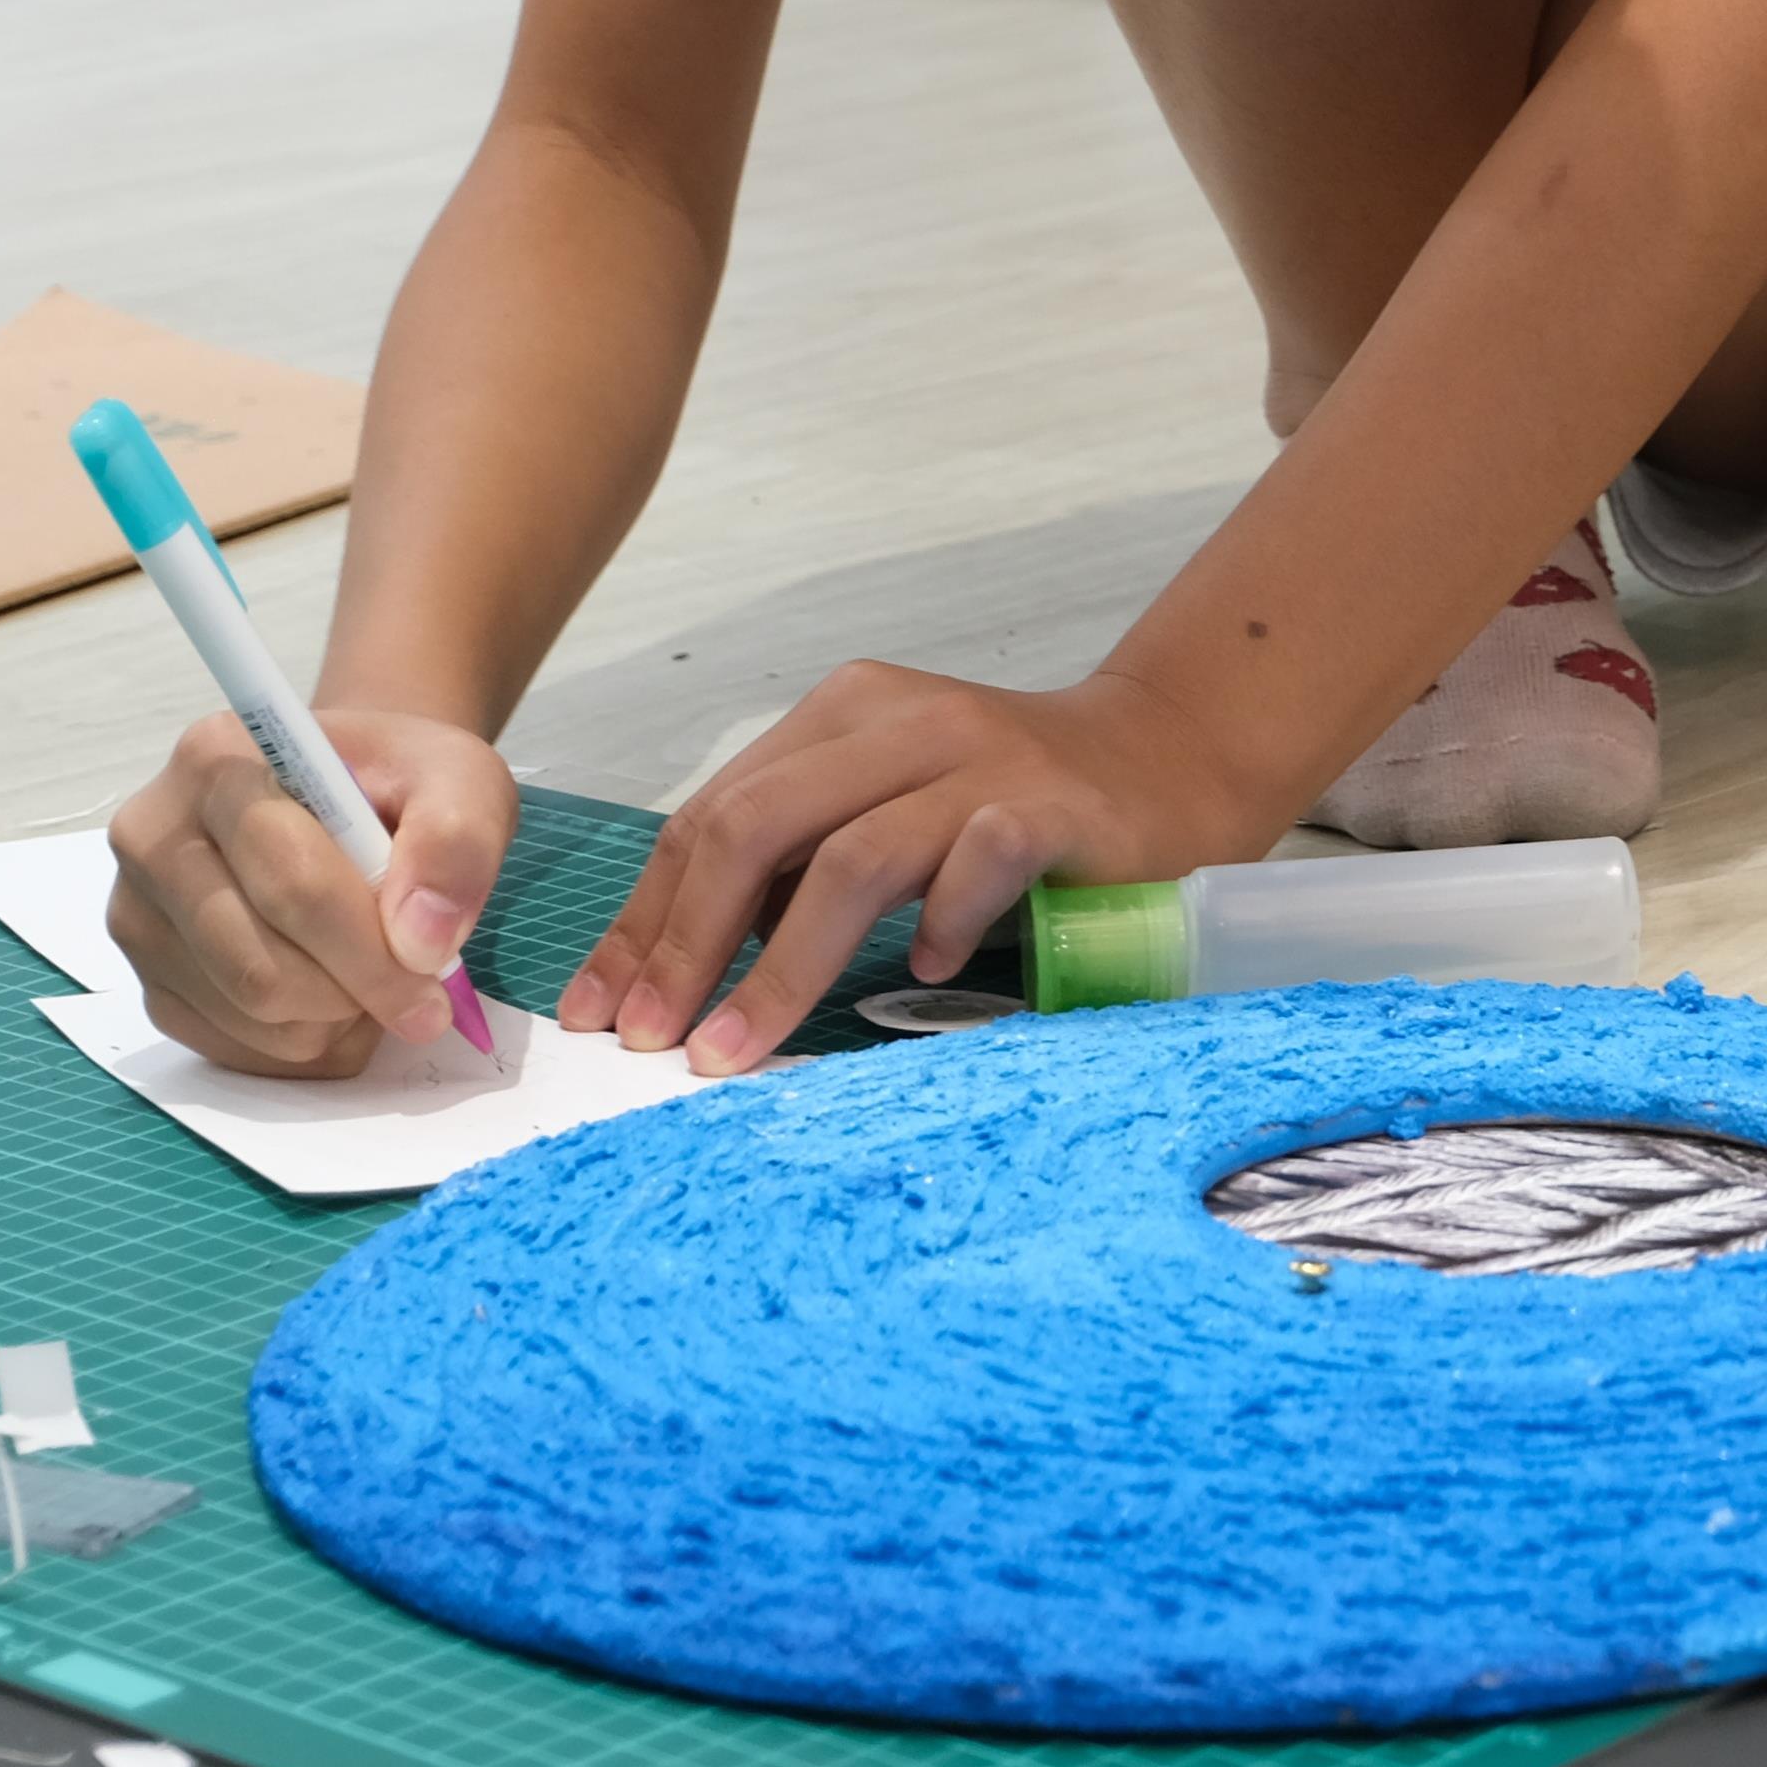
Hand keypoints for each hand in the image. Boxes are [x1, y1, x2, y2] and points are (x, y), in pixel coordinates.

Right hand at [107, 705, 515, 1081]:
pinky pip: (228, 1048)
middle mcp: (154, 836)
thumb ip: (455, 843)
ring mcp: (138, 914)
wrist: (349, 800)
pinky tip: (328, 994)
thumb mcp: (458, 780)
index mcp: (217, 761)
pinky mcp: (149, 978)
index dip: (372, 955)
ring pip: (244, 1017)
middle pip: (258, 968)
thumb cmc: (397, 787)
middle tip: (416, 995)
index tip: (434, 988)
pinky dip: (298, 1043)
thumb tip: (420, 942)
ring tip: (367, 973)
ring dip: (330, 1022)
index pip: (292, 886)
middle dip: (354, 995)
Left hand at [563, 660, 1290, 1073]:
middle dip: (684, 944)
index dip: (645, 918)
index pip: (711, 816)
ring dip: (777, 967)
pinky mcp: (1051, 803)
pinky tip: (924, 975)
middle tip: (651, 1040)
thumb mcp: (882, 812)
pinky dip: (937, 925)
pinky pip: (974, 863)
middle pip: (755, 828)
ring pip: (848, 860)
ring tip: (734, 1050)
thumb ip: (795, 865)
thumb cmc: (1011, 804)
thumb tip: (674, 969)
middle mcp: (900, 720)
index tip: (600, 1009)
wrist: (1166, 756)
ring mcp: (979, 757)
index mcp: (841, 716)